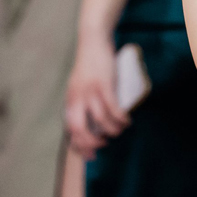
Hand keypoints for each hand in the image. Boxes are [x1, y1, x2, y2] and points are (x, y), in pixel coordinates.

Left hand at [65, 33, 127, 158]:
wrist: (92, 41)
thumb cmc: (89, 66)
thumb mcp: (79, 86)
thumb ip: (81, 103)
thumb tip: (91, 124)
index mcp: (70, 100)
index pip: (70, 130)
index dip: (80, 146)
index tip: (91, 155)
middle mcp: (77, 98)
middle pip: (81, 129)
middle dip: (93, 142)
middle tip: (104, 144)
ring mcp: (90, 92)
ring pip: (101, 120)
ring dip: (112, 130)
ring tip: (120, 129)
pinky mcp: (104, 85)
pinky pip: (113, 108)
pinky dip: (121, 118)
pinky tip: (126, 120)